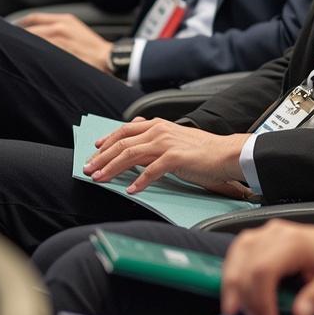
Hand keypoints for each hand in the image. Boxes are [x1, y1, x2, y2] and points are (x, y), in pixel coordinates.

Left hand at [15, 12, 112, 71]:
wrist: (108, 58)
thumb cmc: (93, 48)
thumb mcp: (76, 31)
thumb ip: (59, 29)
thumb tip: (41, 35)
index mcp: (65, 19)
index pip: (34, 17)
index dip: (20, 23)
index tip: (9, 29)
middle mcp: (61, 25)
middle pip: (30, 28)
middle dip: (16, 35)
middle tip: (6, 43)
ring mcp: (60, 38)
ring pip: (32, 39)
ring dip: (20, 45)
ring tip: (11, 52)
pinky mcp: (61, 50)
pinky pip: (39, 50)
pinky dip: (30, 54)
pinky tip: (23, 60)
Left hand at [82, 116, 248, 196]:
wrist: (225, 153)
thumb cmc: (201, 150)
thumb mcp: (174, 140)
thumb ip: (154, 141)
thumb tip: (134, 149)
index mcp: (158, 124)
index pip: (125, 130)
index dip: (107, 141)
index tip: (94, 151)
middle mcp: (160, 130)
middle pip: (123, 142)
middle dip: (102, 157)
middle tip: (88, 169)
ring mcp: (167, 143)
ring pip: (131, 154)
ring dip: (112, 168)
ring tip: (100, 179)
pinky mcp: (175, 158)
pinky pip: (151, 170)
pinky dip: (138, 181)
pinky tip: (131, 190)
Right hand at [220, 220, 313, 314]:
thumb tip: (300, 314)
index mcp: (294, 242)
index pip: (264, 270)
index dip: (260, 300)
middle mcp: (275, 233)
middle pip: (246, 265)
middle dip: (246, 299)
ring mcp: (265, 232)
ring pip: (236, 255)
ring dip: (233, 286)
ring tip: (238, 311)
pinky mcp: (259, 236)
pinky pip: (237, 251)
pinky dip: (231, 273)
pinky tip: (235, 293)